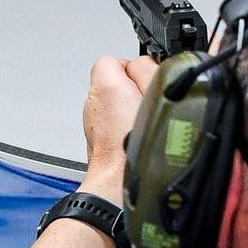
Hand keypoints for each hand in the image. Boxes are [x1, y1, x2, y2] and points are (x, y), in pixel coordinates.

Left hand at [81, 55, 156, 197]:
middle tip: (149, 109)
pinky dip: (126, 129)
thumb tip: (147, 62)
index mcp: (104, 85)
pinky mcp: (98, 140)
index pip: (120, 60)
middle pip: (119, 82)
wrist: (119, 187)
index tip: (151, 86)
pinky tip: (137, 140)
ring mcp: (93, 122)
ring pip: (118, 105)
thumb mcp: (153, 94)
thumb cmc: (133, 148)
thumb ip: (147, 69)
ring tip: (144, 128)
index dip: (141, 71)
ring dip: (132, 111)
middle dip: (137, 90)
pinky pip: (116, 124)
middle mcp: (93, 102)